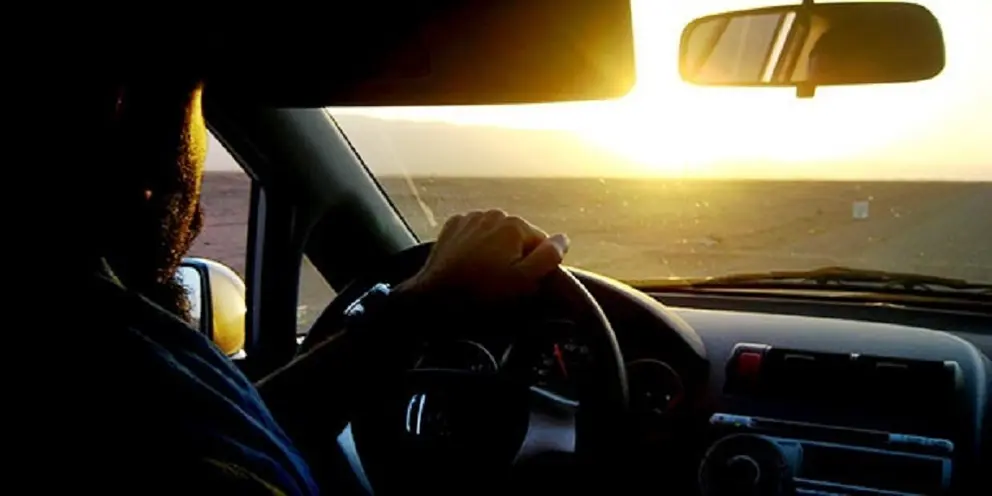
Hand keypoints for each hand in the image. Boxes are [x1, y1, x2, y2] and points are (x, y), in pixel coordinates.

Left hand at [397, 210, 568, 301]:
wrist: (435, 297)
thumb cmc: (482, 293)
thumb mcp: (524, 282)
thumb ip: (549, 257)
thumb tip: (563, 238)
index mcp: (515, 225)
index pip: (542, 245)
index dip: (536, 267)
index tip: (521, 284)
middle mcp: (494, 214)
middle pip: (518, 239)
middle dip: (515, 258)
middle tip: (502, 284)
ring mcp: (470, 218)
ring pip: (496, 236)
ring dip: (496, 252)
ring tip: (484, 276)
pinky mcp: (453, 227)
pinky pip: (475, 235)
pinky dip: (476, 248)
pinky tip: (470, 266)